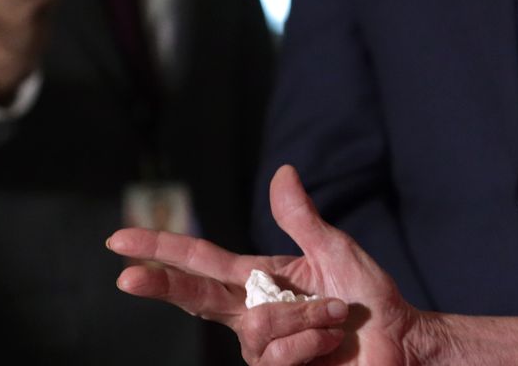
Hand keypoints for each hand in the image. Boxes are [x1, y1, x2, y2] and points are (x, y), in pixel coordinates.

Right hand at [109, 165, 422, 364]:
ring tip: (337, 318)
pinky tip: (331, 345)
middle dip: (161, 287)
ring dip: (308, 316)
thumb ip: (302, 218)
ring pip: (258, 327)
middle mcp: (250, 314)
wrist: (399, 340)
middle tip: (127, 279)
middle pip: (195, 300)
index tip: (118, 240)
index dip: (160, 249)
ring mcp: (260, 349)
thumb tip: (282, 171)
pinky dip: (313, 341)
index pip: (200, 261)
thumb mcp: (336, 249)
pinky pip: (281, 354)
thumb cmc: (369, 298)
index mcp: (259, 278)